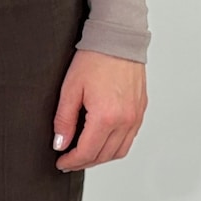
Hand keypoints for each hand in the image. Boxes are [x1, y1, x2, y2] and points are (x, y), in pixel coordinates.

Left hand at [52, 50, 146, 171]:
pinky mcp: (140, 110)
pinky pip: (129, 139)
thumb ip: (64, 119)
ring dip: (101, 157)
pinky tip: (103, 139)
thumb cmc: (95, 57)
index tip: (61, 162)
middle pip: (104, 156)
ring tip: (84, 152)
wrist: (117, 38)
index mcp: (106, 117)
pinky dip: (115, 146)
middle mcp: (125, 121)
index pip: (88, 152)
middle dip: (85, 161)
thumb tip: (60, 143)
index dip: (72, 161)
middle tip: (69, 159)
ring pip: (119, 151)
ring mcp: (135, 117)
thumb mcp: (71, 87)